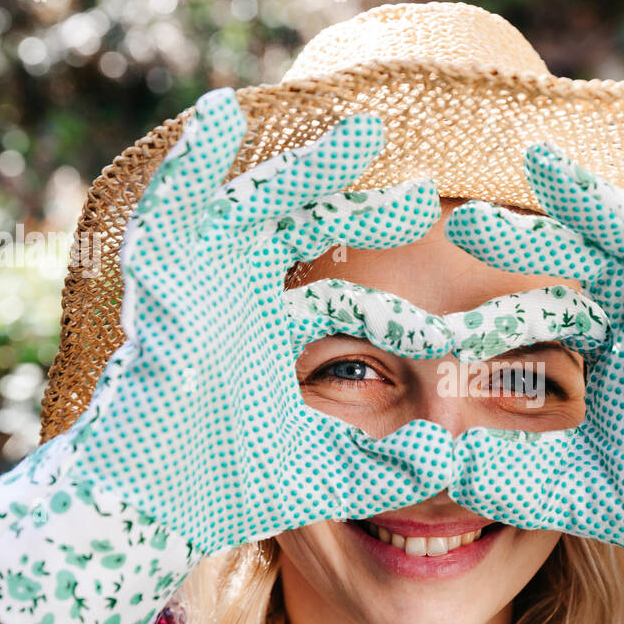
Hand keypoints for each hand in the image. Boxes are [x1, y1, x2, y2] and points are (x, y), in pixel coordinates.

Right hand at [76, 87, 453, 551]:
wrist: (155, 508)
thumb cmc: (230, 490)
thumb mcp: (329, 475)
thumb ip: (391, 469)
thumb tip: (452, 464)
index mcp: (280, 335)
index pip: (354, 302)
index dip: (409, 317)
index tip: (468, 334)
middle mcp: (243, 298)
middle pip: (311, 236)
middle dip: (365, 212)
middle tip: (426, 197)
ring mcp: (202, 283)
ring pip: (256, 206)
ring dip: (305, 169)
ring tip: (363, 133)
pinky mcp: (159, 279)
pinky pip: (171, 206)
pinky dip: (190, 162)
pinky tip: (219, 114)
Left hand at [442, 100, 623, 566]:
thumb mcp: (568, 492)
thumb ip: (508, 481)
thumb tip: (439, 467)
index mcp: (586, 348)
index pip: (530, 308)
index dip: (483, 300)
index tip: (423, 290)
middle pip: (572, 261)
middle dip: (522, 239)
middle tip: (461, 220)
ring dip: (593, 201)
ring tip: (540, 164)